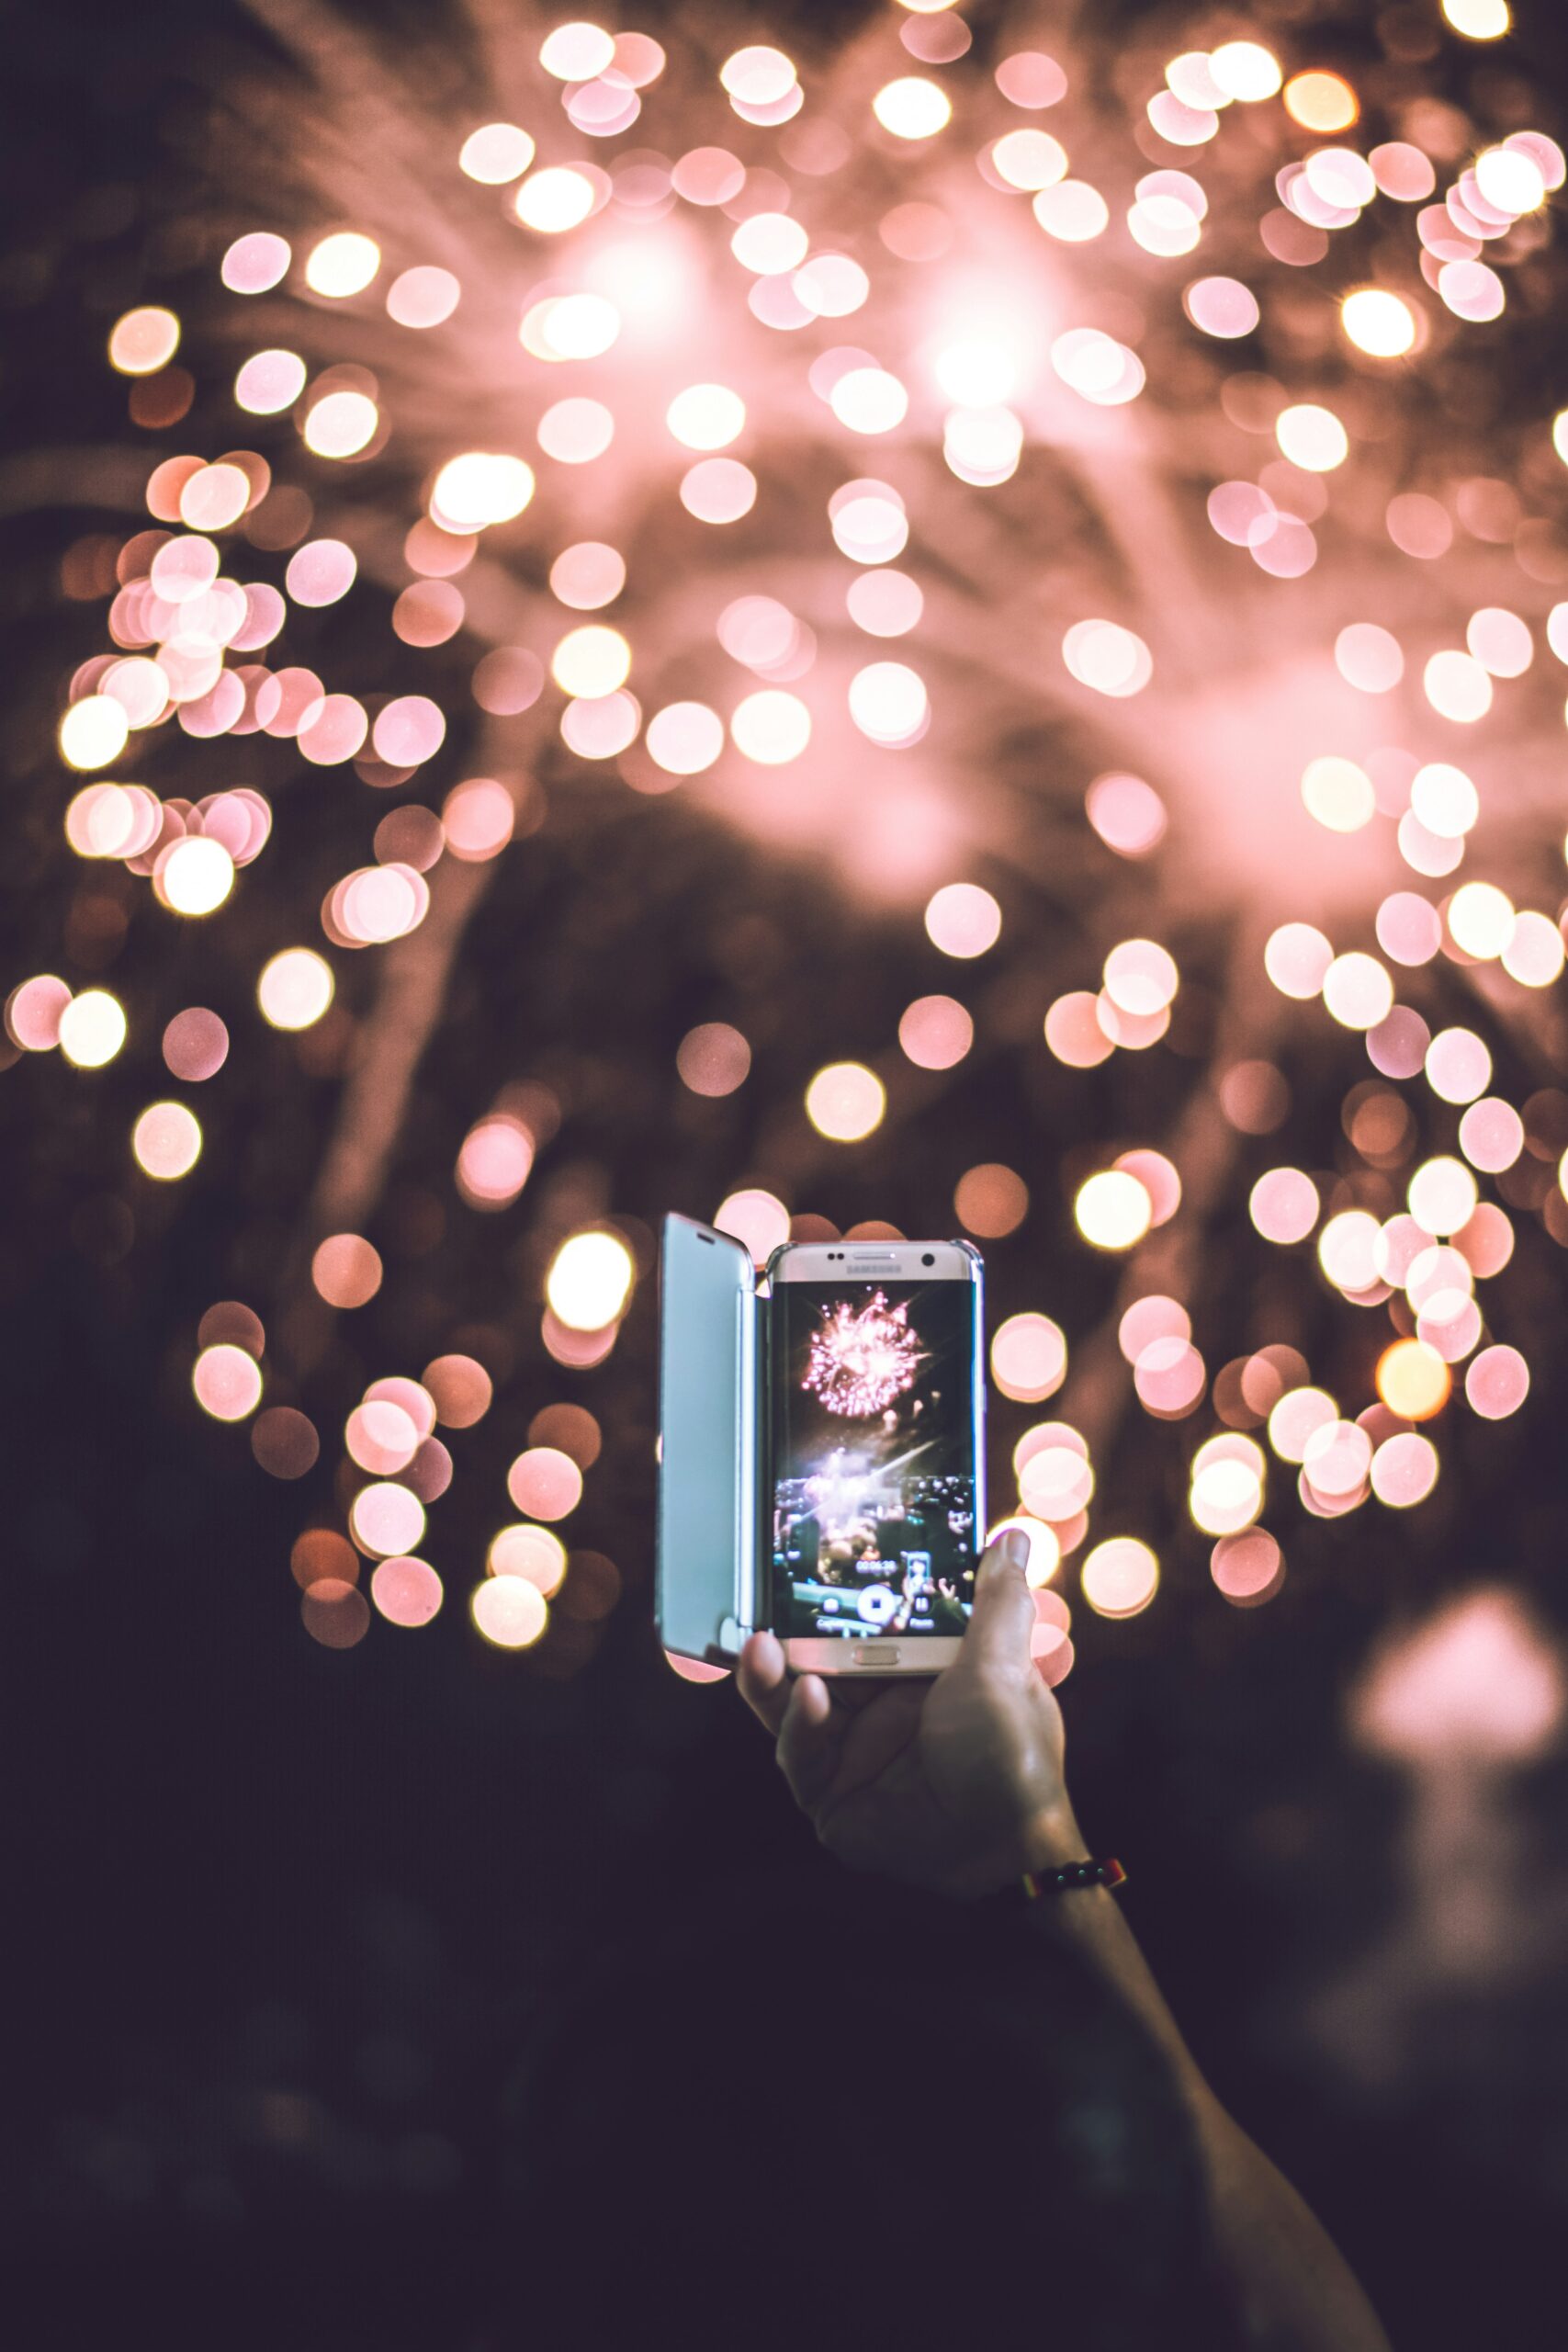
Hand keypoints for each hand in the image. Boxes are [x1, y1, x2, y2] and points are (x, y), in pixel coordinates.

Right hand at [738, 1531, 1083, 1899]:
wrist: (1005, 1851)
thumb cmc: (1013, 1757)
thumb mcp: (1004, 1667)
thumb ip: (997, 1603)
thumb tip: (1013, 1541)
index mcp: (919, 1672)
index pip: (863, 1625)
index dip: (833, 1598)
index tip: (806, 1565)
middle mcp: (881, 1708)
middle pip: (815, 1661)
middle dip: (786, 1636)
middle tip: (763, 1606)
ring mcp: (854, 1751)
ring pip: (794, 1705)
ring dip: (774, 1677)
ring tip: (764, 1649)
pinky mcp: (832, 1793)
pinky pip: (800, 1755)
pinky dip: (800, 1726)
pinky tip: (810, 1701)